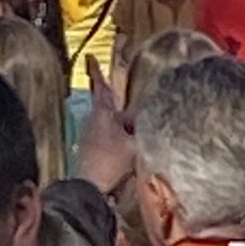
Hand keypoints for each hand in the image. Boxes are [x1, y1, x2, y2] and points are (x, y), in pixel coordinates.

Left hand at [74, 56, 133, 196]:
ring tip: (139, 139)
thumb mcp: (135, 142)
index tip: (91, 57)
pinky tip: (132, 153)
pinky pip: (112, 138)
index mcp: (102, 113)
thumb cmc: (110, 161)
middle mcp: (94, 120)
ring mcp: (91, 135)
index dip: (97, 72)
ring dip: (127, 129)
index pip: (101, 87)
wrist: (90, 188)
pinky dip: (123, 141)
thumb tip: (154, 116)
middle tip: (139, 120)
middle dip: (128, 113)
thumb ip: (145, 127)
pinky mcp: (93, 149)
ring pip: (114, 125)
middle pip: (114, 108)